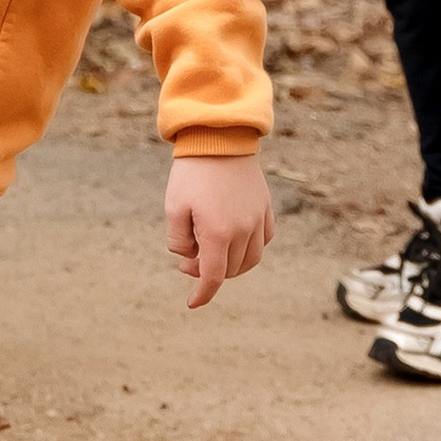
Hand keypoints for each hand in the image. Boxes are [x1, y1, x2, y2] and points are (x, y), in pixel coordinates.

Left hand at [165, 153, 273, 309]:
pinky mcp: (266, 207)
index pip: (213, 277)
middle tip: (188, 259)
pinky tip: (234, 239)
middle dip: (208, 272)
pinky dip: (250, 248)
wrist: (218, 138)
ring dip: (231, 265)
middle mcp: (243, 230)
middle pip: (229, 270)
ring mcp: (258, 219)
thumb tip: (189, 258)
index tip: (192, 302)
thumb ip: (179, 241)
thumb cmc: (191, 173)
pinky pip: (264, 240)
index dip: (202, 294)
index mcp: (218, 233)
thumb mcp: (174, 208)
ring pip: (251, 259)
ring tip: (211, 251)